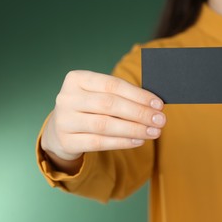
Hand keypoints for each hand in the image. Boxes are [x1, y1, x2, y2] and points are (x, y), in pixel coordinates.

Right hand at [41, 70, 165, 160]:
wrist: (61, 129)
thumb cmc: (89, 107)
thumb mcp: (99, 95)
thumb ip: (122, 96)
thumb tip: (155, 105)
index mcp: (77, 79)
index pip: (112, 84)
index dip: (138, 94)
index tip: (159, 104)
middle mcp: (67, 98)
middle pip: (109, 104)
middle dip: (139, 112)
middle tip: (160, 120)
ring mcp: (64, 120)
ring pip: (105, 124)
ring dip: (134, 128)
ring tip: (154, 132)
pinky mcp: (66, 141)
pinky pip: (99, 143)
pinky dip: (122, 142)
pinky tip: (139, 140)